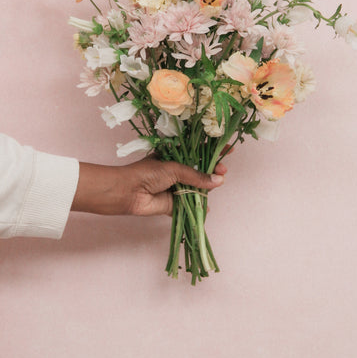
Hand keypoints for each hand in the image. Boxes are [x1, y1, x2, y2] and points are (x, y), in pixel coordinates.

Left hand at [71, 156, 227, 216]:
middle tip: (223, 169)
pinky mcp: (173, 204)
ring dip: (208, 188)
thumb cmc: (147, 173)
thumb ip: (196, 175)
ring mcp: (176, 188)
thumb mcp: (174, 168)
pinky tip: (207, 207)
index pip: (198, 151)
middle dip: (214, 169)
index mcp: (175, 156)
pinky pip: (190, 206)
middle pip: (200, 170)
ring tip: (219, 183)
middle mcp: (176, 171)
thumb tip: (218, 179)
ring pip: (197, 188)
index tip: (229, 149)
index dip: (213, 150)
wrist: (128, 192)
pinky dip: (199, 208)